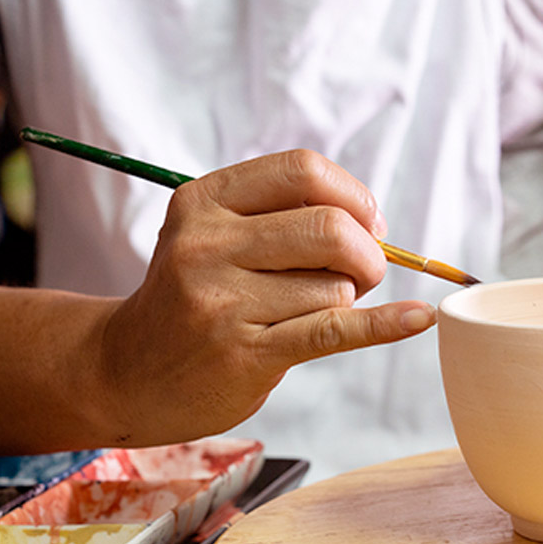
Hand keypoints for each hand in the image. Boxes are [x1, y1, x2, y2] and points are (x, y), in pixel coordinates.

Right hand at [99, 150, 434, 444]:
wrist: (126, 372)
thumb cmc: (193, 298)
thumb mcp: (214, 237)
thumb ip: (282, 217)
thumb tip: (375, 226)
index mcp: (204, 201)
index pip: (303, 171)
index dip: (353, 196)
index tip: (370, 224)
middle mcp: (206, 244)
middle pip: (330, 227)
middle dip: (367, 252)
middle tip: (361, 274)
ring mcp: (221, 301)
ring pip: (335, 286)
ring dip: (346, 301)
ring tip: (310, 311)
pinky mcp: (244, 353)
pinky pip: (335, 330)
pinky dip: (385, 325)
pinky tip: (416, 318)